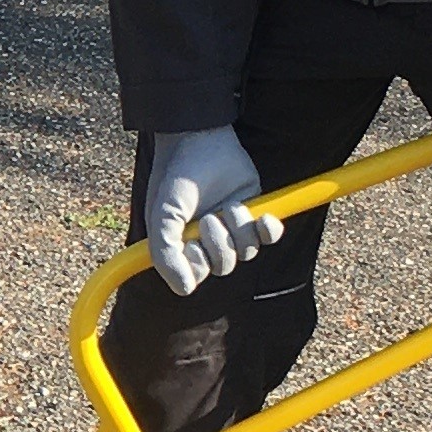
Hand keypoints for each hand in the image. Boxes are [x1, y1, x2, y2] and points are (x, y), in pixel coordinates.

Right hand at [141, 127, 283, 297]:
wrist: (200, 141)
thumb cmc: (175, 179)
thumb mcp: (162, 216)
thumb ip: (165, 254)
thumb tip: (184, 290)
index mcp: (183, 244)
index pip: (196, 276)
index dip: (198, 266)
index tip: (192, 247)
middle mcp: (208, 240)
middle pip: (224, 266)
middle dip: (219, 243)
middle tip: (209, 218)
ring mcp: (232, 227)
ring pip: (247, 252)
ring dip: (239, 230)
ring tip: (230, 206)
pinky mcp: (253, 213)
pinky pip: (269, 237)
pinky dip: (269, 231)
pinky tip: (264, 219)